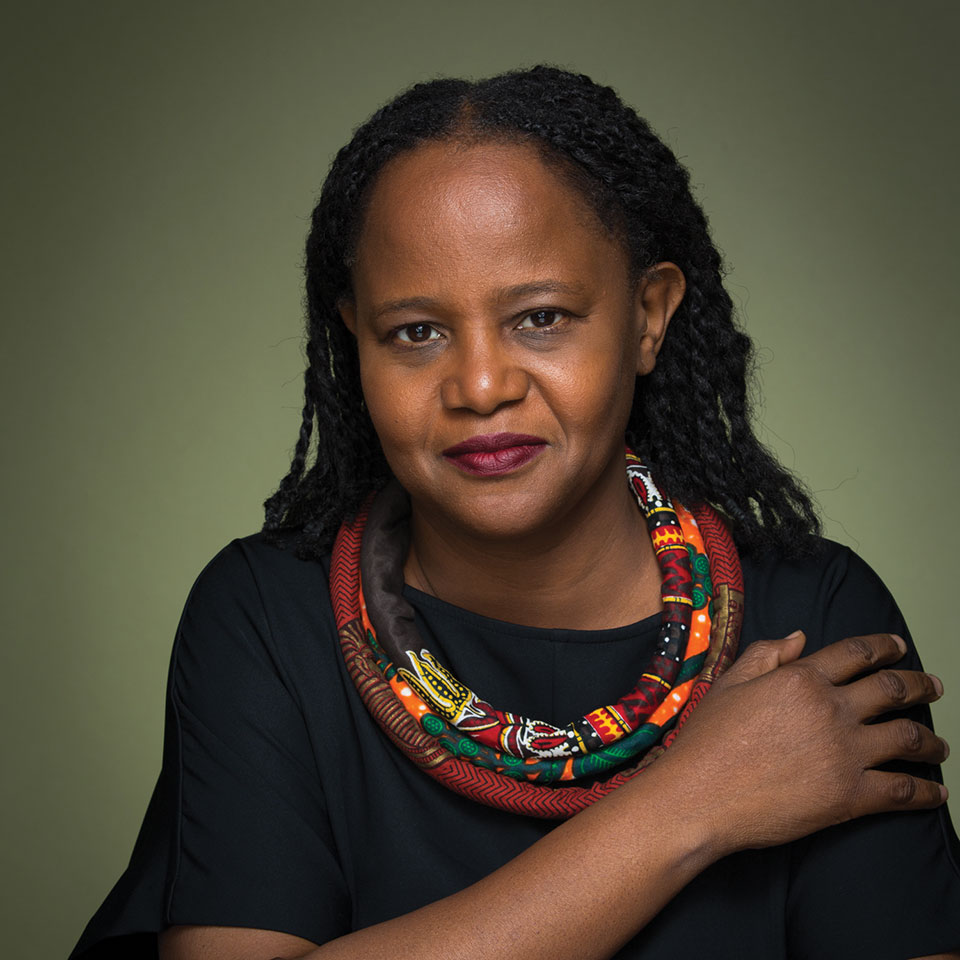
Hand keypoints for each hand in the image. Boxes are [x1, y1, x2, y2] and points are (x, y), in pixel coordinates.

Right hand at [661, 631, 948, 854]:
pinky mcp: (849, 796)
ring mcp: (844, 753)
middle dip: (919, 685)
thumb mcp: (728, 684)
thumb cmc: (707, 740)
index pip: (856, 653)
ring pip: (907, 737)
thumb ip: (765, 655)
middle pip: (892, 690)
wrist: (700, 795)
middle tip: (933, 686)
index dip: (883, 646)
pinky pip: (901, 790)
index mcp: (801, 679)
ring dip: (930, 739)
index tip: (898, 645)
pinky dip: (924, 790)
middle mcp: (831, 710)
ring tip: (939, 744)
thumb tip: (800, 637)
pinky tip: (934, 791)